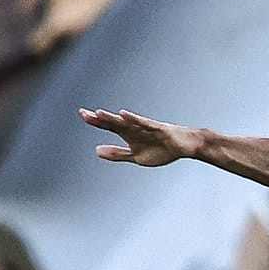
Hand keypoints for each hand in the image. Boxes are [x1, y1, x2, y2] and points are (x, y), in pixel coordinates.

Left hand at [82, 108, 204, 166]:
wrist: (186, 146)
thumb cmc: (162, 149)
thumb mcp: (136, 156)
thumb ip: (117, 153)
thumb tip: (96, 150)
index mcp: (130, 134)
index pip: (110, 126)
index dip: (96, 121)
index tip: (83, 114)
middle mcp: (136, 128)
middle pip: (115, 123)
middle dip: (100, 119)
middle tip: (83, 113)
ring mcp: (147, 128)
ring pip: (127, 122)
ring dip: (113, 118)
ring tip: (99, 114)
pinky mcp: (159, 129)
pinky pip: (145, 124)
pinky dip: (134, 119)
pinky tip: (124, 115)